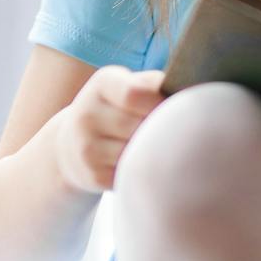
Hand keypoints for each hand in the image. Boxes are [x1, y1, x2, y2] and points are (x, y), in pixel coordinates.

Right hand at [54, 66, 166, 194]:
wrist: (71, 144)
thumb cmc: (117, 110)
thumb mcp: (128, 85)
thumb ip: (153, 84)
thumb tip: (189, 89)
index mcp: (102, 85)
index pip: (134, 93)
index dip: (160, 103)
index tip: (173, 110)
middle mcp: (87, 115)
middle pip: (138, 126)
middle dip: (160, 130)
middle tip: (175, 133)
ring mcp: (86, 148)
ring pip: (137, 153)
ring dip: (154, 152)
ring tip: (161, 148)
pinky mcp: (93, 176)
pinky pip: (132, 175)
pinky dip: (143, 170)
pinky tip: (143, 163)